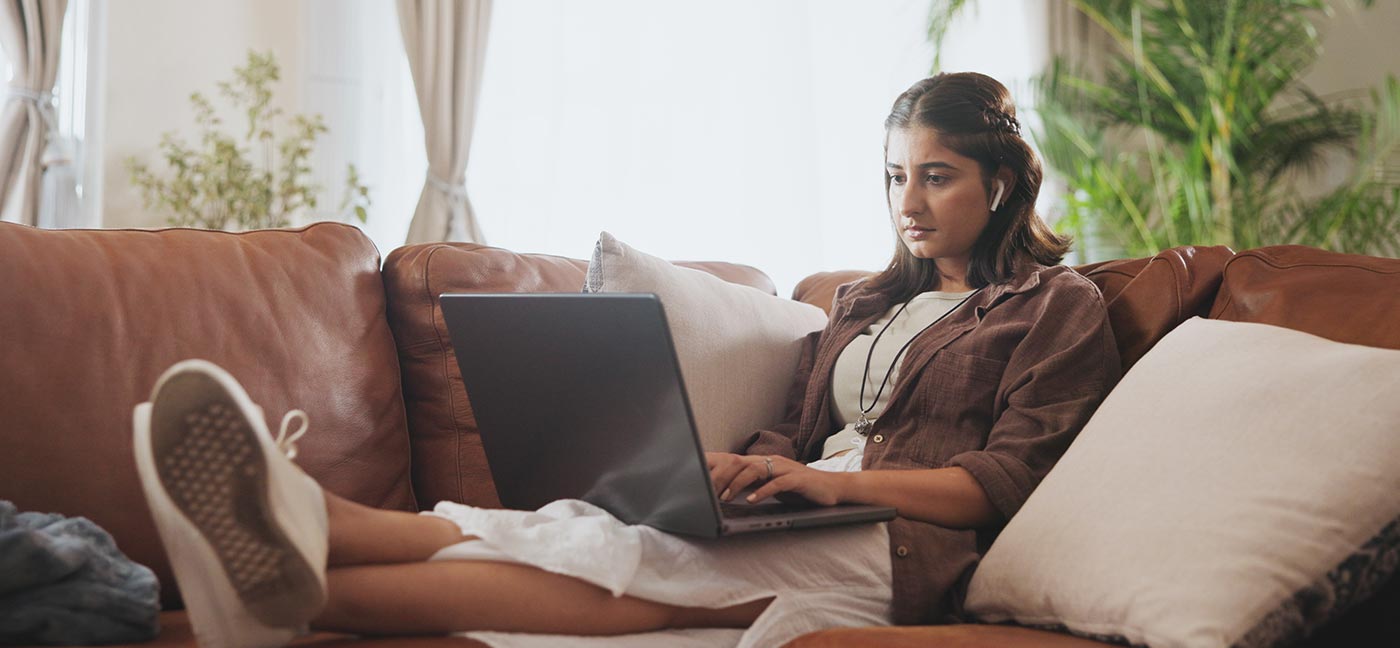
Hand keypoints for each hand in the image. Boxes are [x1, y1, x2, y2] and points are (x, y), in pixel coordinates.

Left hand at [705, 452, 846, 506]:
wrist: (832, 488)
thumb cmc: (799, 489)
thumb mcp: (771, 486)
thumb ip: (752, 486)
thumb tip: (726, 493)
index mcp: (762, 462)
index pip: (733, 461)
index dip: (715, 468)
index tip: (697, 480)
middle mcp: (771, 461)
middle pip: (740, 464)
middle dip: (721, 478)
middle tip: (707, 492)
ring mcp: (785, 468)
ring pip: (756, 470)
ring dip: (738, 484)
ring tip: (726, 497)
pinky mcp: (797, 479)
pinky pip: (777, 483)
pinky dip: (763, 491)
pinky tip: (752, 500)